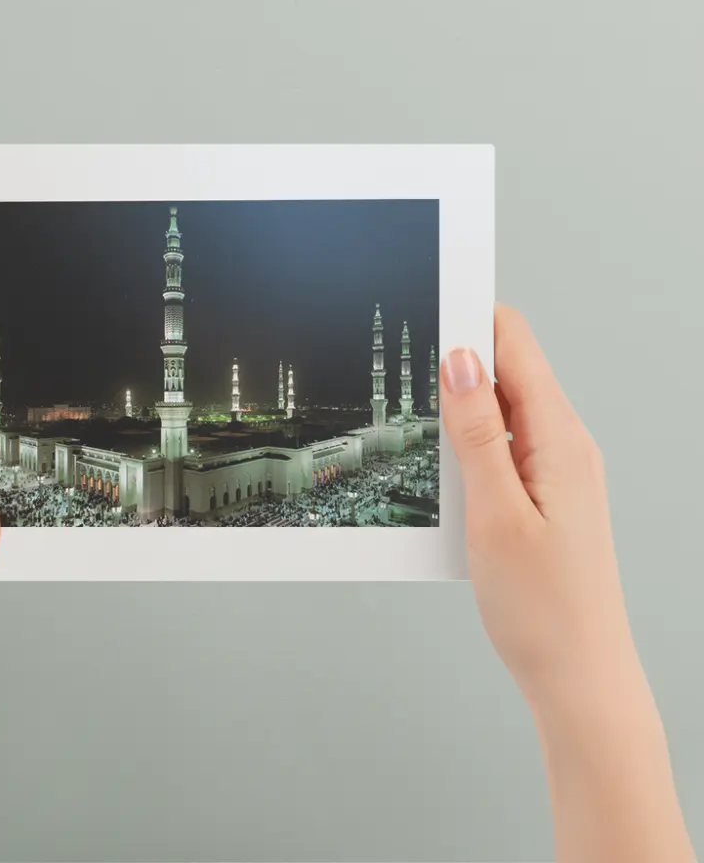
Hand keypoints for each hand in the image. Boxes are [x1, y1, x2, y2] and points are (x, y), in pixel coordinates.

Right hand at [441, 305, 694, 862]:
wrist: (578, 676)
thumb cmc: (543, 608)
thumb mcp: (495, 513)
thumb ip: (477, 431)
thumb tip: (460, 359)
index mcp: (560, 439)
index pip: (515, 345)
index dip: (469, 317)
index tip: (424, 304)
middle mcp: (565, 445)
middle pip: (509, 369)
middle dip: (457, 356)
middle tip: (401, 365)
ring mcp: (557, 469)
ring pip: (504, 407)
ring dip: (461, 402)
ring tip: (416, 415)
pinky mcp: (544, 493)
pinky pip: (505, 444)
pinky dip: (472, 439)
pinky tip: (443, 459)